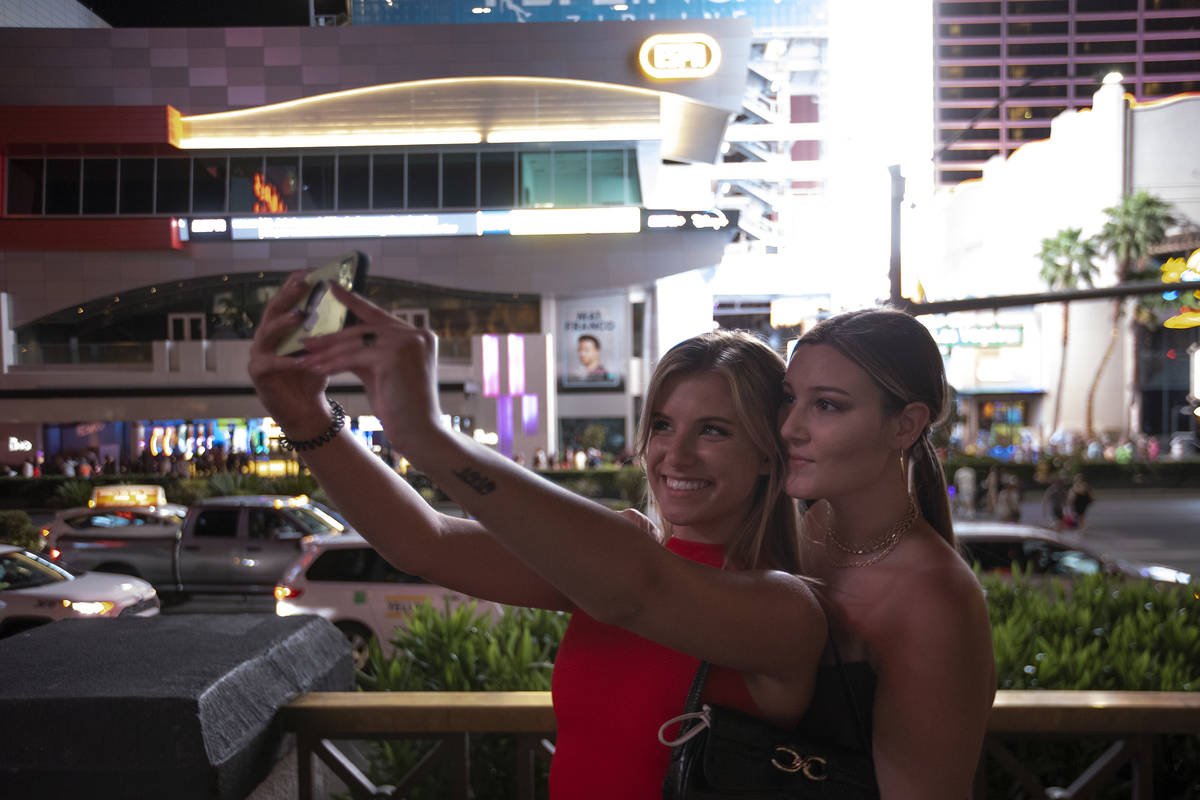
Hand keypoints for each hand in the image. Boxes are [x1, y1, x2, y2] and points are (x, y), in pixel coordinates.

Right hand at [247, 271, 331, 437]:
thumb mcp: (323, 347)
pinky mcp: (258, 373)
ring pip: (267, 333)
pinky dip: (285, 361)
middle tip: (302, 283)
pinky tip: (299, 359)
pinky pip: (270, 363)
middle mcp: (266, 336)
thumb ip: (328, 327)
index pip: (286, 299)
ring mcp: (258, 353)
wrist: (305, 409)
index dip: (294, 284)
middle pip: (273, 309)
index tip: (310, 271)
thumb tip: (351, 299)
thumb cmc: (313, 374)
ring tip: (299, 316)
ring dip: (284, 324)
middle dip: (287, 295)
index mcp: (281, 326)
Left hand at [296, 284, 445, 449]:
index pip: (379, 315)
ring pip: (357, 343)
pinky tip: (315, 370)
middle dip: (332, 338)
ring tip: (304, 359)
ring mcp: (408, 343)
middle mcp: (417, 334)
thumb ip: (366, 352)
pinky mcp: (395, 356)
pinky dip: (332, 364)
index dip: (354, 301)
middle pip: (364, 330)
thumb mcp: (381, 372)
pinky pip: (354, 358)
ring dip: (327, 353)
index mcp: (418, 335)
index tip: (332, 287)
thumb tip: (336, 340)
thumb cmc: (401, 408)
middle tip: (305, 341)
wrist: (420, 433)